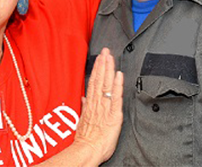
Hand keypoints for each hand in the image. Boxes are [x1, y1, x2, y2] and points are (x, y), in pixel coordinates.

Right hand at [74, 48, 123, 164]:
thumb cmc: (87, 140)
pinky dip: (117, 85)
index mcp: (90, 105)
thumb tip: (84, 98)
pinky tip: (118, 75)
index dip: (97, 69)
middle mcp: (97, 103)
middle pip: (99, 80)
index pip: (94, 82)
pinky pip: (115, 97)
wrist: (88, 151)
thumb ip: (84, 107)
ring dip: (108, 69)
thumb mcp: (82, 121)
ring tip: (110, 57)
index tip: (99, 57)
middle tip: (105, 50)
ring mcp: (104, 108)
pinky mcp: (113, 115)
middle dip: (102, 64)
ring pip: (106, 85)